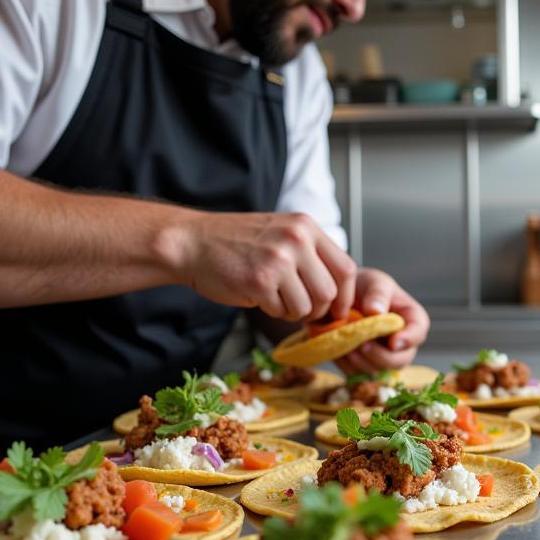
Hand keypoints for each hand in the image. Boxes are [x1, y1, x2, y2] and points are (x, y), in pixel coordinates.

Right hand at [174, 211, 356, 321]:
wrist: (192, 242)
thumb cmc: (236, 242)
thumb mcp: (282, 233)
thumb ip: (311, 254)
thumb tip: (339, 292)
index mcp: (305, 227)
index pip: (346, 268)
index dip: (346, 296)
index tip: (338, 309)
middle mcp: (296, 239)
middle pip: (330, 292)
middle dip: (318, 309)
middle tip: (300, 308)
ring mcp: (278, 260)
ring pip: (308, 307)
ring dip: (293, 312)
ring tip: (276, 298)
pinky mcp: (259, 281)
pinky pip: (282, 311)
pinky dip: (273, 311)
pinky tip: (259, 295)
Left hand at [334, 267, 429, 373]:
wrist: (340, 296)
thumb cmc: (364, 285)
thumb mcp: (374, 282)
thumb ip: (378, 294)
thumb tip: (377, 311)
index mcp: (412, 320)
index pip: (418, 333)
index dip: (408, 340)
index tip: (393, 341)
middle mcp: (402, 343)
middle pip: (400, 360)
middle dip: (381, 356)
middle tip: (362, 345)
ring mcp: (383, 357)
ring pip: (377, 371)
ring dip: (361, 361)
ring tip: (345, 342)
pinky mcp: (364, 366)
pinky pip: (357, 374)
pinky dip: (347, 365)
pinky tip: (338, 348)